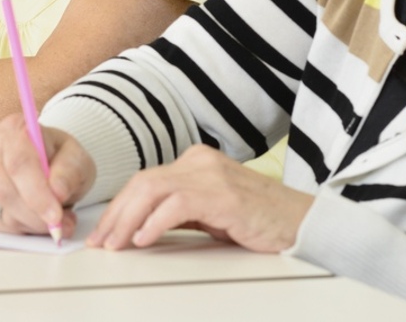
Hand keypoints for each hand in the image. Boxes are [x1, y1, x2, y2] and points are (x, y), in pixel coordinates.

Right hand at [0, 114, 95, 237]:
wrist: (50, 164)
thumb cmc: (61, 158)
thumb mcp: (78, 159)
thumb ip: (70, 172)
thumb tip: (57, 191)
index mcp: (14, 128)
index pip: (18, 164)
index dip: (36, 194)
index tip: (56, 215)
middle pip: (4, 190)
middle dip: (35, 215)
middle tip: (61, 224)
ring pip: (1, 210)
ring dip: (32, 224)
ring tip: (55, 219)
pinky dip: (22, 229)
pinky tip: (38, 219)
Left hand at [90, 145, 312, 252]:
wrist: (304, 223)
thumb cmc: (260, 221)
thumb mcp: (211, 213)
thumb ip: (179, 211)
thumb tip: (138, 227)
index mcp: (194, 161)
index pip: (144, 181)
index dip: (119, 207)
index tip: (104, 232)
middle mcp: (198, 161)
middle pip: (142, 184)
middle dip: (116, 214)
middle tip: (100, 242)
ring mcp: (210, 174)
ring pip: (152, 190)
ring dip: (127, 219)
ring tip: (115, 244)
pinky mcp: (222, 194)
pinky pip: (176, 204)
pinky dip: (154, 222)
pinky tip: (143, 239)